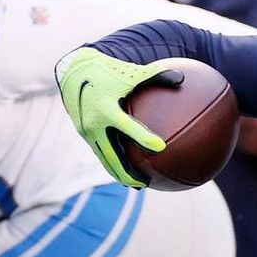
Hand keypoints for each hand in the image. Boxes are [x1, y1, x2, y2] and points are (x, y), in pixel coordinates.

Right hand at [55, 48, 183, 187]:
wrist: (73, 71)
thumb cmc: (108, 70)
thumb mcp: (131, 71)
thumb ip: (157, 75)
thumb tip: (183, 79)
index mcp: (107, 108)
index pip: (127, 126)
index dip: (143, 137)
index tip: (161, 147)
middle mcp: (94, 123)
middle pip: (111, 154)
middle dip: (127, 172)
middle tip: (144, 183)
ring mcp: (86, 131)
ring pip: (105, 159)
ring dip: (119, 174)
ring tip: (136, 186)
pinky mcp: (84, 134)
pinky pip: (101, 153)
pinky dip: (113, 164)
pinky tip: (127, 172)